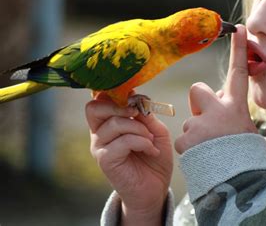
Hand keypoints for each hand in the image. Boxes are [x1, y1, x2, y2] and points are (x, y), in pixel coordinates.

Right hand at [85, 93, 172, 224]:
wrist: (155, 187)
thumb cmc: (154, 156)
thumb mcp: (155, 130)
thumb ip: (145, 114)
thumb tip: (137, 97)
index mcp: (109, 122)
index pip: (98, 99)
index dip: (114, 93)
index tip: (134, 97)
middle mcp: (99, 133)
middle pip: (94, 107)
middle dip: (119, 106)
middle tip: (138, 113)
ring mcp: (100, 147)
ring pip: (115, 123)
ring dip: (139, 129)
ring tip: (151, 140)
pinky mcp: (105, 160)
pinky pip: (123, 141)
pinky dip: (141, 142)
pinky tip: (151, 151)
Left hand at [175, 24, 256, 153]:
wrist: (239, 183)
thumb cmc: (243, 156)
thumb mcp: (243, 129)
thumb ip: (229, 112)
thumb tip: (217, 99)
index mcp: (236, 107)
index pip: (238, 72)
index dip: (238, 50)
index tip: (238, 29)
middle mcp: (218, 110)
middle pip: (197, 90)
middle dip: (199, 103)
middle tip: (209, 122)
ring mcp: (201, 124)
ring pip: (191, 122)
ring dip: (197, 134)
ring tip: (210, 150)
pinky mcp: (187, 139)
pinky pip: (183, 140)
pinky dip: (190, 148)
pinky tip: (203, 157)